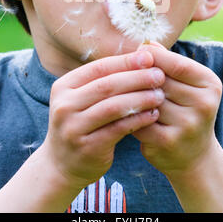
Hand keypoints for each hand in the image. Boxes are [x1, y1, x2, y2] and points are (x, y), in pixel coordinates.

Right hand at [40, 49, 165, 191]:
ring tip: (159, 95)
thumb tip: (141, 56)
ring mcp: (73, 128)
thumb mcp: (83, 99)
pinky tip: (153, 114)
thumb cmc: (82, 123)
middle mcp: (64, 105)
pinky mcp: (87, 147)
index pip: (99, 67)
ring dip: (140, 99)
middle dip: (137, 78)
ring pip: (113, 107)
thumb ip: (105, 80)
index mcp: (63, 86)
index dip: (125, 61)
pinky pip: (118, 129)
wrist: (63, 165)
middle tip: (159, 75)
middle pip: (106, 86)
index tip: (149, 57)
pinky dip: (138, 120)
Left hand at [133, 42, 222, 177]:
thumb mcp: (186, 83)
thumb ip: (168, 62)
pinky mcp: (168, 141)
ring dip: (132, 94)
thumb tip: (147, 44)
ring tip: (122, 89)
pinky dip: (129, 113)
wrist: (193, 155)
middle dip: (139, 75)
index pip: (177, 64)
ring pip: (147, 99)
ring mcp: (187, 125)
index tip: (137, 52)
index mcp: (210, 84)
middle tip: (123, 70)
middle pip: (159, 81)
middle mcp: (203, 104)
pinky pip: (139, 119)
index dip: (153, 56)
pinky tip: (123, 110)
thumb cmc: (185, 109)